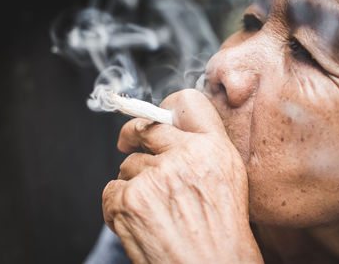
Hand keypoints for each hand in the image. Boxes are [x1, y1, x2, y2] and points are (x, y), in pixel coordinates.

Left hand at [102, 89, 262, 263]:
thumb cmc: (221, 234)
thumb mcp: (227, 181)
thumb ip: (202, 150)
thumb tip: (170, 133)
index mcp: (213, 149)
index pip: (187, 104)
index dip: (165, 110)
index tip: (152, 119)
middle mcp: (185, 157)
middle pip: (145, 131)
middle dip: (132, 137)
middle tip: (126, 143)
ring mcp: (156, 177)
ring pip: (128, 166)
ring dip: (133, 184)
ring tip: (153, 212)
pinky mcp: (130, 200)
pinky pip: (111, 190)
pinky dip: (118, 206)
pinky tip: (138, 222)